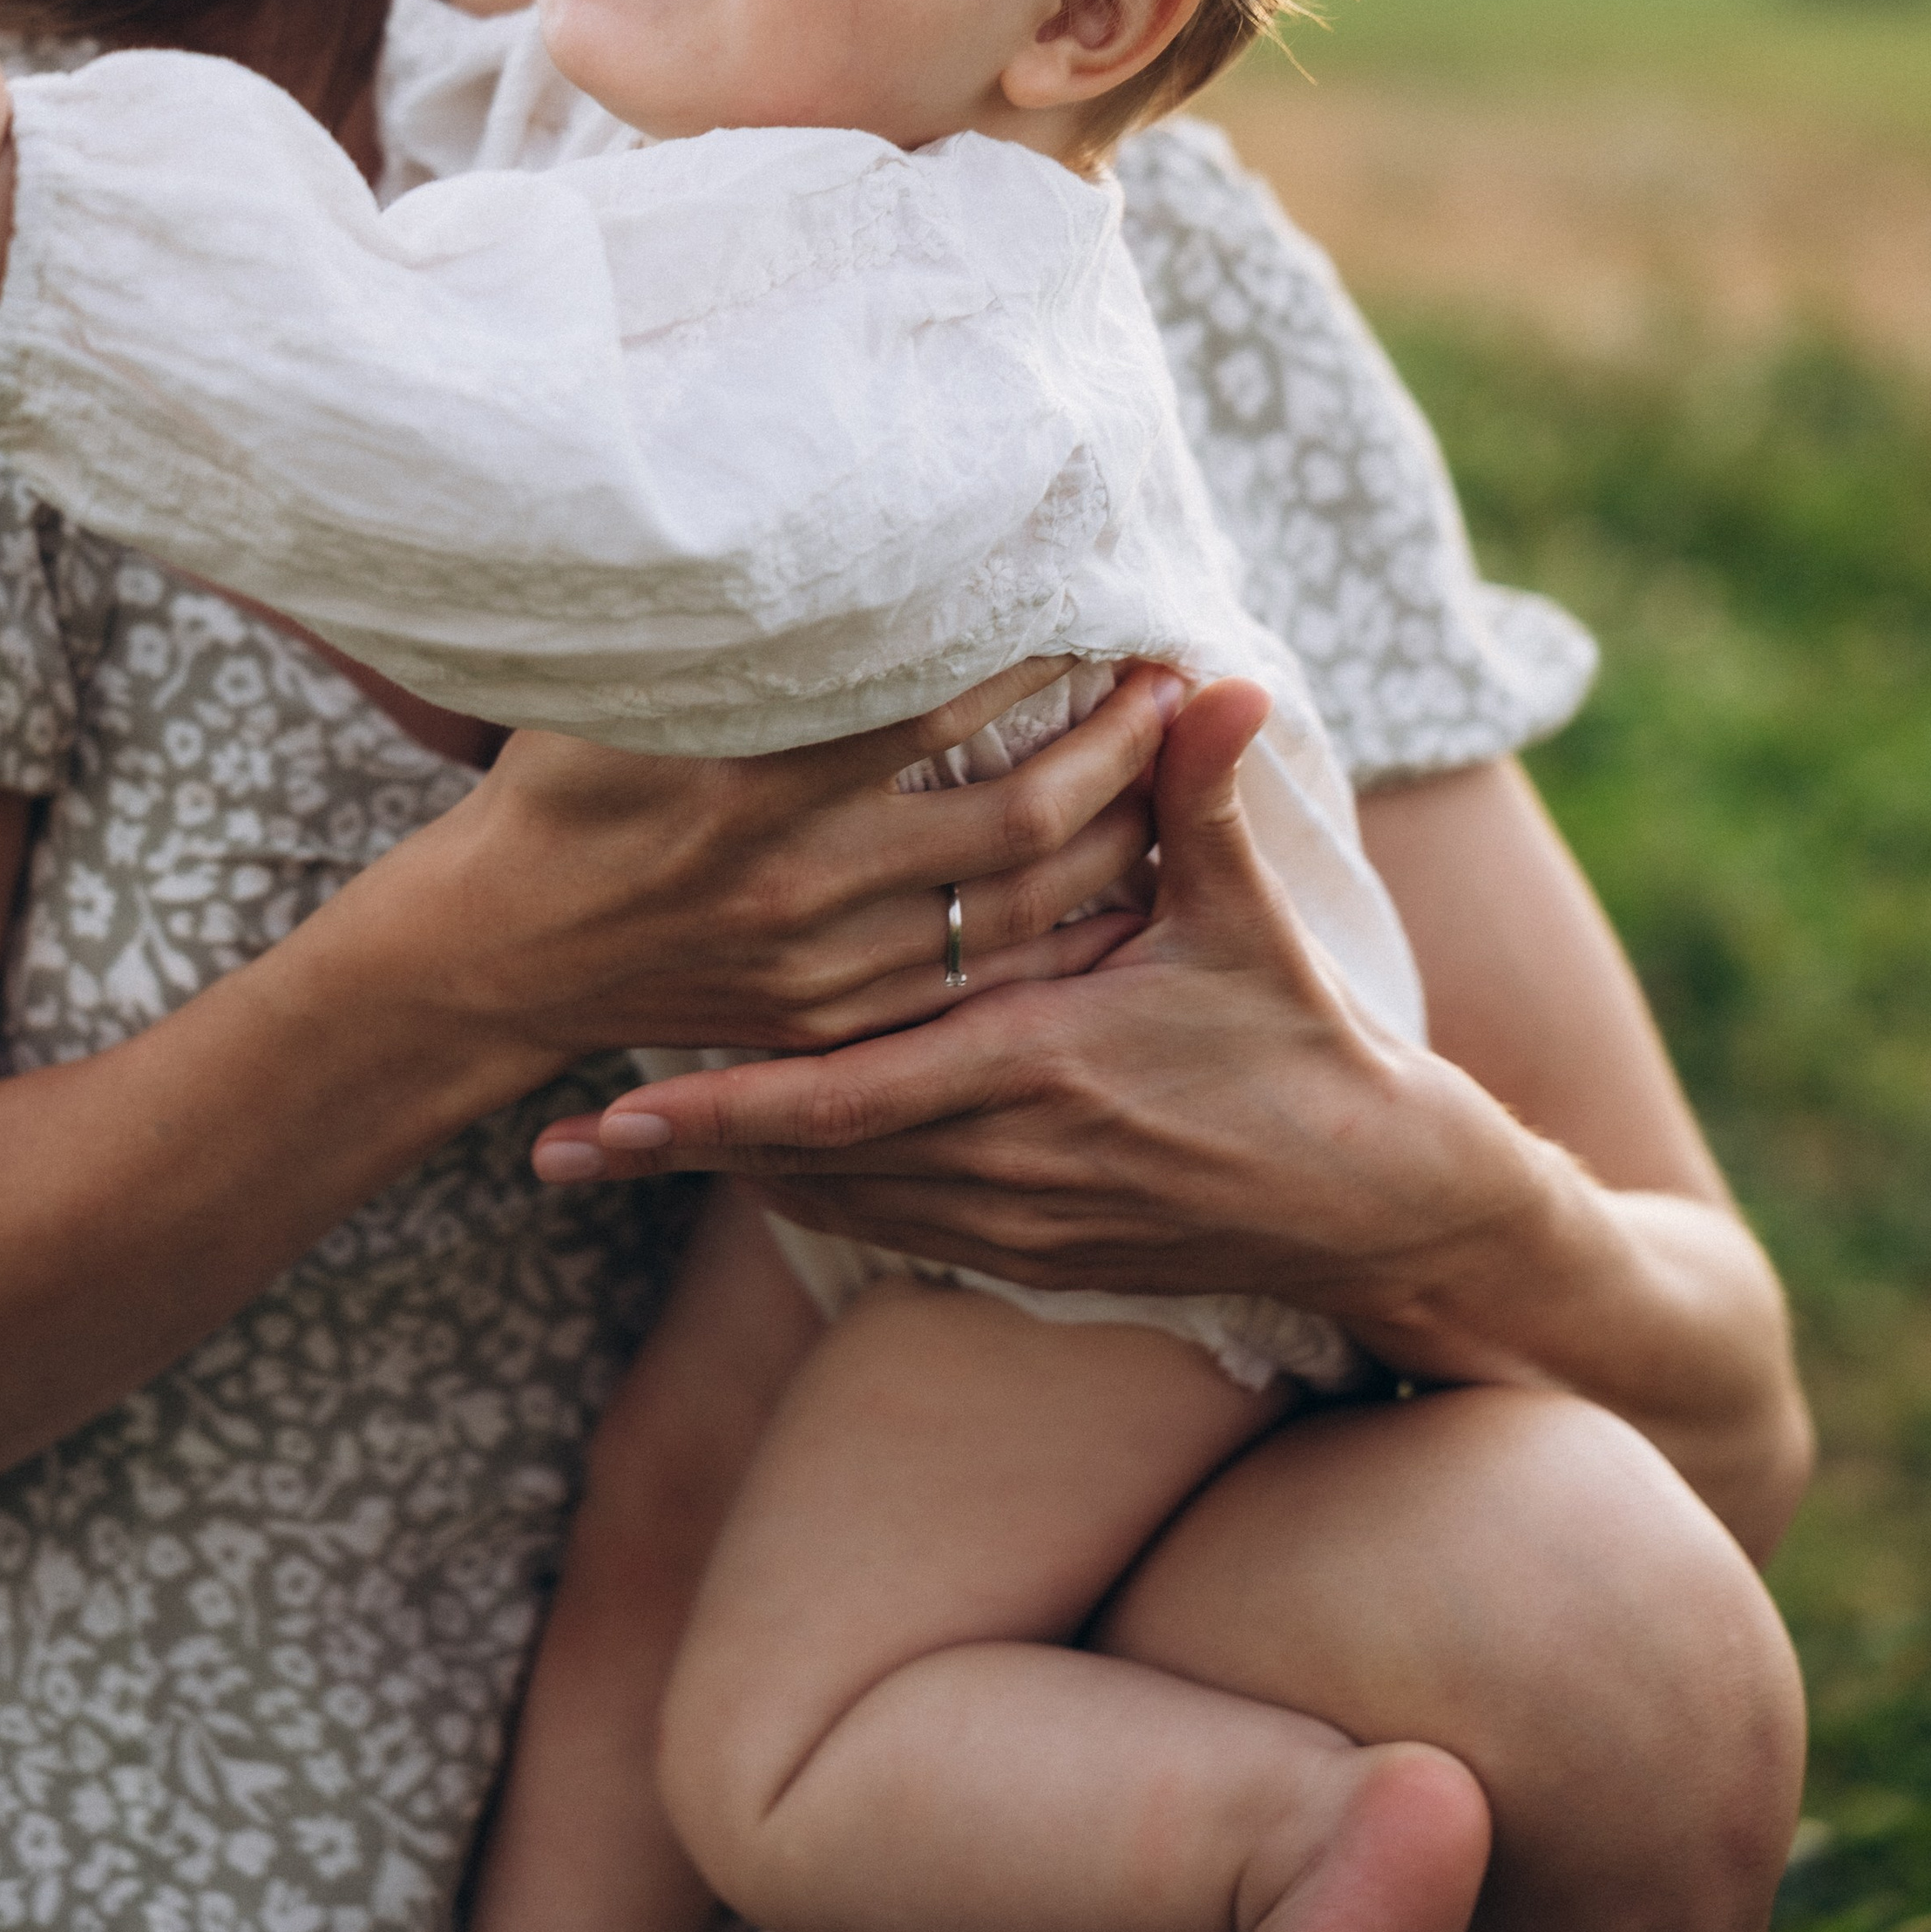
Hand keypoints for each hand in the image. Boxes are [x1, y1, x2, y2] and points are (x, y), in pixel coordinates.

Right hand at [444, 660, 1187, 1088]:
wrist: (499, 953)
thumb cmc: (558, 788)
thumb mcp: (617, 687)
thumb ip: (722, 628)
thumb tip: (807, 529)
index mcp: (753, 783)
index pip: (941, 709)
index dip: (1039, 659)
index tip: (1100, 608)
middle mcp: (802, 880)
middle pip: (1016, 814)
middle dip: (1116, 746)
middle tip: (1174, 682)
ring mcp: (825, 966)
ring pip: (1022, 907)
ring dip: (1114, 835)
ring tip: (1168, 765)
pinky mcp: (834, 1023)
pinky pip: (983, 980)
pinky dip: (1062, 931)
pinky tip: (1113, 883)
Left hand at [530, 680, 1535, 1337]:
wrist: (1372, 1205)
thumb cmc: (1305, 1048)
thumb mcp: (1249, 921)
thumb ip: (1201, 799)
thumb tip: (1203, 674)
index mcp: (1038, 1071)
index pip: (843, 1099)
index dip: (722, 1106)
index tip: (615, 1099)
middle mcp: (1007, 1163)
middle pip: (806, 1166)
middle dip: (683, 1153)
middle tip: (558, 1144)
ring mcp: (1015, 1224)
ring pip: (836, 1203)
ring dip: (732, 1178)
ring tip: (615, 1155)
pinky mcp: (1032, 1257)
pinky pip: (891, 1227)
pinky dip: (814, 1195)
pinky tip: (751, 1168)